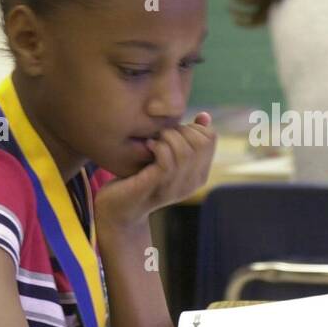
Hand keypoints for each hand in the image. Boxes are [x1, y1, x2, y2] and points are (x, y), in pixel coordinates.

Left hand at [94, 113, 216, 228]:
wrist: (117, 210)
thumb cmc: (138, 178)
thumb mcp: (165, 155)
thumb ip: (185, 139)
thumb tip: (204, 116)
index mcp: (198, 174)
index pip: (210, 138)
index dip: (190, 125)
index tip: (172, 131)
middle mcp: (192, 182)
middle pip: (201, 142)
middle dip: (179, 129)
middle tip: (160, 134)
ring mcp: (176, 187)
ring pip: (185, 151)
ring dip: (167, 137)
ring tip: (154, 140)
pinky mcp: (157, 187)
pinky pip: (167, 162)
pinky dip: (157, 147)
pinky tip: (147, 147)